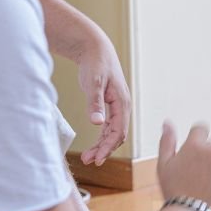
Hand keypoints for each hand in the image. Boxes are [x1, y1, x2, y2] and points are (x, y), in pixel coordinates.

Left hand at [77, 37, 130, 165]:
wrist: (95, 49)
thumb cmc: (96, 63)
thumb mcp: (93, 83)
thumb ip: (95, 103)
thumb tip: (97, 123)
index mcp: (122, 102)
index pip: (119, 131)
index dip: (108, 147)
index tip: (96, 159)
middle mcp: (123, 106)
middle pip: (117, 135)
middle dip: (104, 149)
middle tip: (89, 161)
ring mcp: (117, 106)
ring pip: (113, 132)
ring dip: (102, 145)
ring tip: (88, 156)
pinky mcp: (109, 105)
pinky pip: (109, 126)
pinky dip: (102, 136)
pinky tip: (93, 144)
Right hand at [157, 123, 210, 210]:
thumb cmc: (174, 191)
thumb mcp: (164, 165)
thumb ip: (167, 141)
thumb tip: (167, 122)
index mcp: (194, 145)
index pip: (201, 129)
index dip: (197, 140)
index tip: (195, 153)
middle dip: (207, 156)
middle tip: (198, 176)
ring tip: (207, 186)